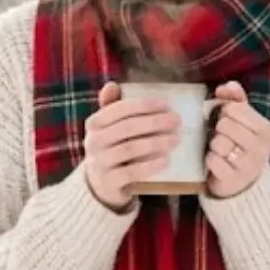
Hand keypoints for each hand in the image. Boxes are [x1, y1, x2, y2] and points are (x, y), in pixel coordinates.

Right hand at [84, 81, 181, 210]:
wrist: (100, 185)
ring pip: (130, 149)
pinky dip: (150, 165)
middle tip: (176, 121)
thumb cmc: (111, 148)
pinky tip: (166, 160)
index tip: (166, 103)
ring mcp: (100, 163)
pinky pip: (131, 172)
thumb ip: (111, 106)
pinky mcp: (109, 182)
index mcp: (94, 123)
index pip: (119, 109)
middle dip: (154, 122)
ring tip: (175, 139)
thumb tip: (112, 85)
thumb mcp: (107, 128)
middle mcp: (93, 142)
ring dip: (155, 143)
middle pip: (127, 128)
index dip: (143, 105)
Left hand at [205, 81, 269, 197]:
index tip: (229, 121)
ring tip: (221, 150)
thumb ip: (236, 99)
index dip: (225, 112)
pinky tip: (217, 162)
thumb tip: (226, 86)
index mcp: (266, 130)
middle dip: (219, 129)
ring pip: (218, 143)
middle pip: (225, 125)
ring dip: (214, 145)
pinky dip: (210, 159)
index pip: (235, 109)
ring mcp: (248, 166)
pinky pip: (212, 160)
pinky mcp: (233, 179)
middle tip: (223, 136)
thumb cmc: (241, 145)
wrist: (244, 184)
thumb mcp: (243, 120)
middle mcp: (261, 148)